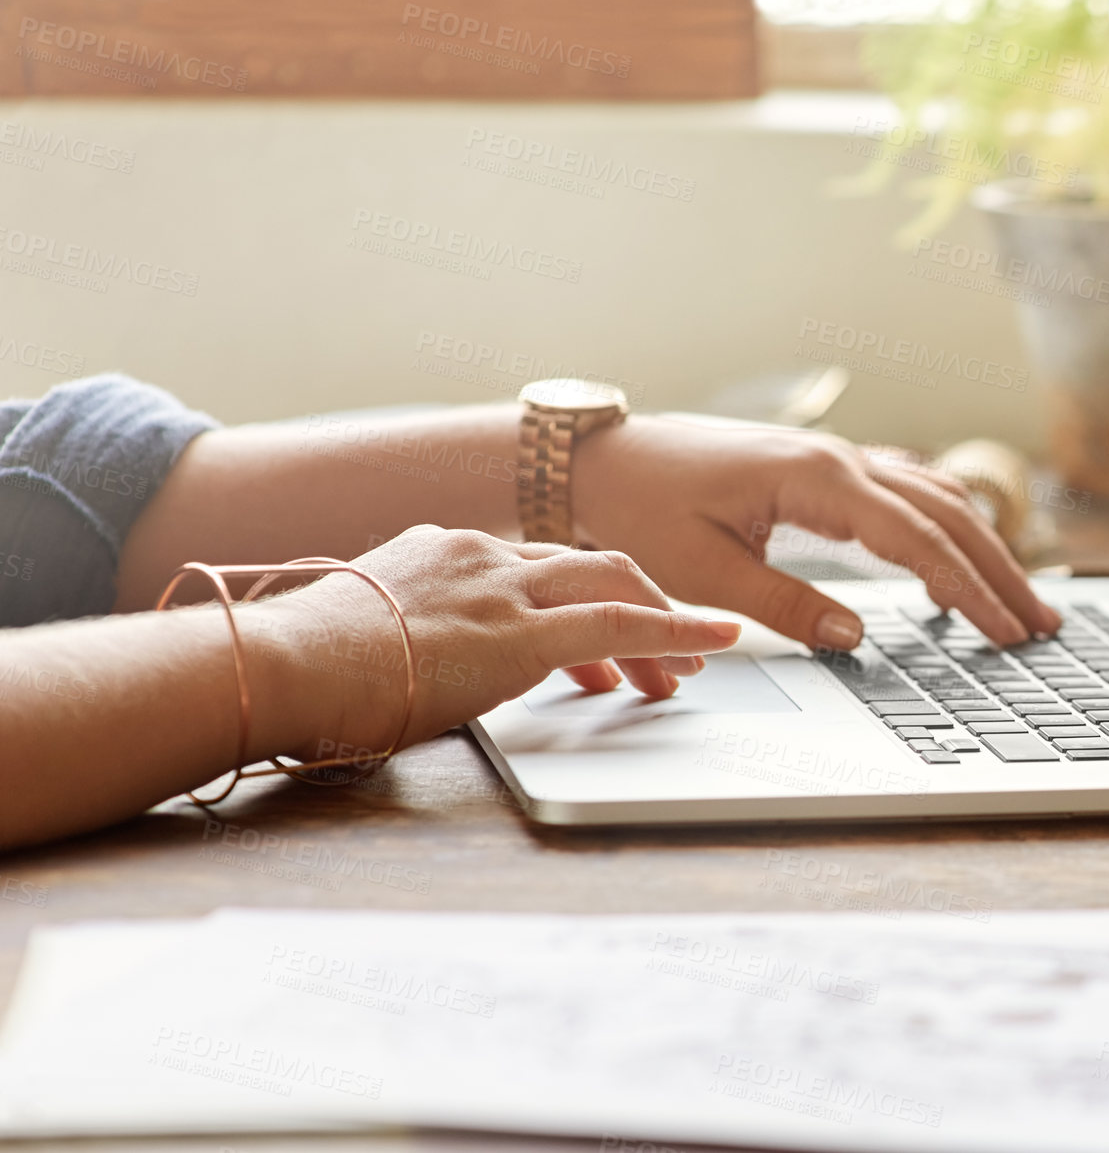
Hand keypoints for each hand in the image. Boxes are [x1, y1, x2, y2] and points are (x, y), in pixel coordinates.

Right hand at [243, 526, 740, 761]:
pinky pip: (621, 623)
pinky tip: (715, 643)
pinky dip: (676, 630)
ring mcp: (503, 588)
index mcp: (442, 550)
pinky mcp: (520, 632)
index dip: (577, 600)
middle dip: (637, 604)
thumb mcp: (361, 637)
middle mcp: (481, 555)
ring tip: (693, 663)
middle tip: (667, 653)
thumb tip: (412, 669)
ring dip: (662, 625)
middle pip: (587, 565)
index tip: (598, 645)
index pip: (535, 567)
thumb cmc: (301, 668)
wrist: (282, 666)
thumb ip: (404, 638)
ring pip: (613, 586)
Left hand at [563, 417, 1062, 649]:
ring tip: (1018, 597)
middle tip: (1040, 623)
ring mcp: (834, 458)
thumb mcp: (705, 570)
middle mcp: (838, 458)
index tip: (1006, 630)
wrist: (603, 459)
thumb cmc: (643, 508)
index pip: (918, 537)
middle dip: (999, 569)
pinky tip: (958, 557)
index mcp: (815, 477)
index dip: (969, 587)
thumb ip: (784, 605)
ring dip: (981, 545)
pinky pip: (906, 491)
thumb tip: (855, 638)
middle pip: (947, 511)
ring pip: (935, 496)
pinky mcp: (822, 469)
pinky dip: (945, 524)